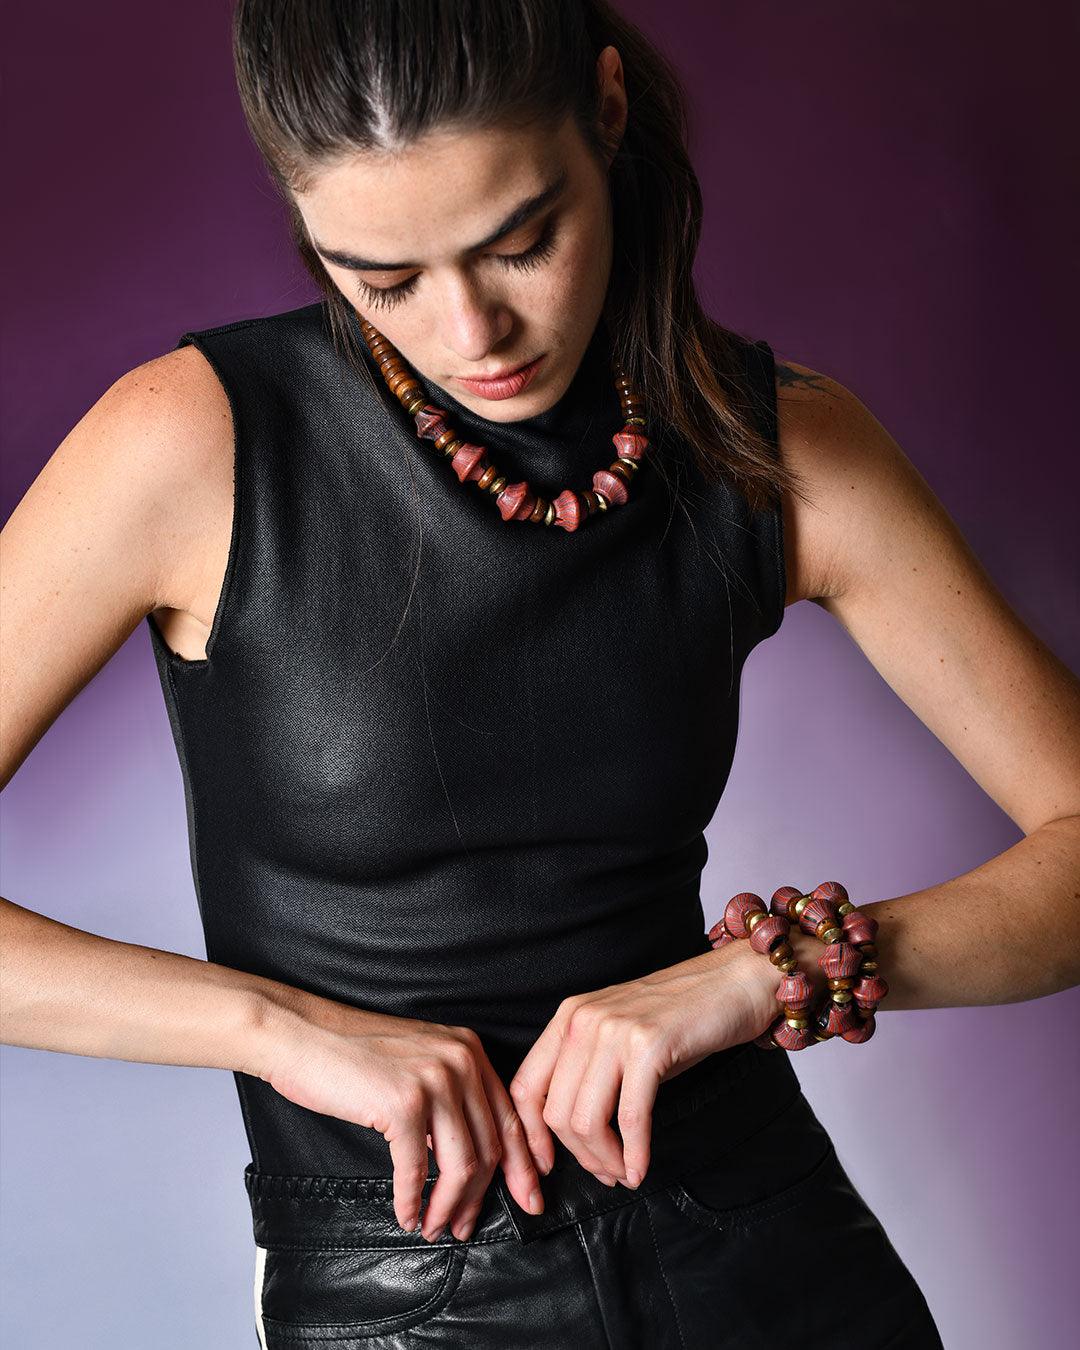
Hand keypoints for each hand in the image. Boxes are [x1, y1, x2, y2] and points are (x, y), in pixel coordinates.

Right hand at [254, 991, 544, 1243]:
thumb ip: (451, 1096)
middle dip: (482, 1197)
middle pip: (490, 1146)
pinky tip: (406, 1215)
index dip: (523, 1164)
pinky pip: (417, 1169)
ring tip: (435, 1227)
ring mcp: (434, 1079)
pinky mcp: (402, 1102)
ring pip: (462, 1165)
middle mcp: (460, 1060)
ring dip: (449, 1207)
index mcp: (468, 1049)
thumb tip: (471, 1157)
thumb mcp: (418, 1061)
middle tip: (466, 1226)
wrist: (302, 1033)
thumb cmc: (352, 1054)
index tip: (530, 1197)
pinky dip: (412, 1201)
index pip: (510, 1116)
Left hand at [508, 939, 809, 1188]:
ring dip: (606, 1160)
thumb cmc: (680, 1017)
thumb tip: (572, 1136)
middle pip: (555, 1113)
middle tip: (606, 1174)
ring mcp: (615, 1031)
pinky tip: (641, 1167)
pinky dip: (634, 1153)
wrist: (734, 981)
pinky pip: (629, 1117)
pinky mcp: (649, 1046)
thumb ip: (588, 1072)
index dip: (530, 1136)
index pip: (526, 1086)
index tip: (544, 1167)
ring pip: (586, 1120)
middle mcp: (584, 1020)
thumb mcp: (619, 1037)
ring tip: (625, 1173)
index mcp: (569, 1017)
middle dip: (579, 1156)